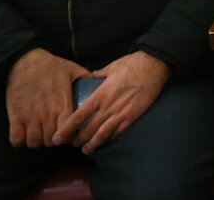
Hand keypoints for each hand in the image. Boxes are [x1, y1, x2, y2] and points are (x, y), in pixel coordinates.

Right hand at [6, 48, 90, 147]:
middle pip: (50, 141)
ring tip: (38, 134)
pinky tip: (23, 134)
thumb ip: (86, 78)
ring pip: (34, 142)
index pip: (69, 132)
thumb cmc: (50, 66)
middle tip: (51, 133)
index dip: (68, 136)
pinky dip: (20, 141)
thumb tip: (98, 83)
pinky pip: (16, 140)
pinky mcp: (15, 116)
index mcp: (63, 104)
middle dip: (52, 140)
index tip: (67, 132)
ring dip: (36, 141)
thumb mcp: (73, 69)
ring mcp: (30, 116)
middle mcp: (47, 114)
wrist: (25, 61)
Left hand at [53, 51, 169, 153]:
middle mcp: (109, 106)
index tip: (58, 137)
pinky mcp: (133, 116)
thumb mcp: (111, 66)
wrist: (155, 66)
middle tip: (71, 144)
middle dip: (78, 140)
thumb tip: (90, 77)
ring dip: (92, 144)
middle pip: (89, 129)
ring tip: (85, 150)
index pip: (79, 116)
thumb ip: (98, 74)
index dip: (67, 128)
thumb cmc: (132, 64)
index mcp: (101, 94)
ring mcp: (122, 113)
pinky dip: (109, 139)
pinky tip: (103, 142)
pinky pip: (118, 132)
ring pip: (103, 134)